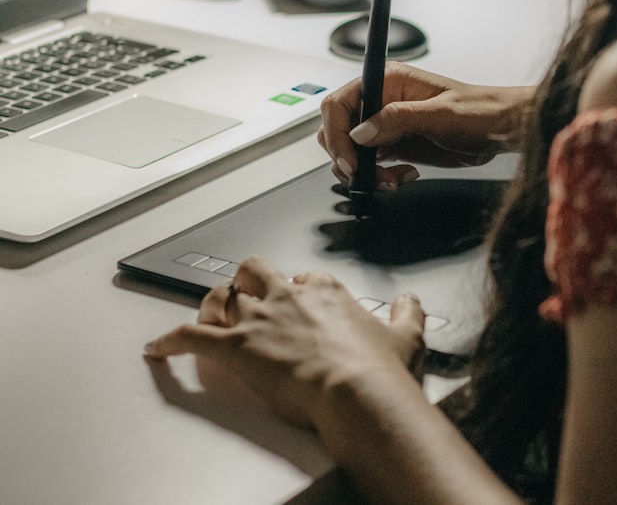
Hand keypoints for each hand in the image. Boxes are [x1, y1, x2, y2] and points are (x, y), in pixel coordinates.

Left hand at [144, 258, 425, 429]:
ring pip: (221, 297)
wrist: (357, 392)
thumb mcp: (407, 337)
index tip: (297, 296)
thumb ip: (408, 314)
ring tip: (206, 314)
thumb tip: (410, 301)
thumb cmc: (378, 370)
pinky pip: (190, 337)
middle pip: (255, 272)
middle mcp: (288, 298)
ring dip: (211, 305)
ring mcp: (259, 320)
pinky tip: (157, 347)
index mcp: (326, 293)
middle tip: (246, 293)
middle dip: (248, 280)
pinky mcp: (235, 348)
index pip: (302, 277)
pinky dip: (170, 341)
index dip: (296, 286)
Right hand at [318, 62, 533, 188]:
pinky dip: (378, 178)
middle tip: (367, 176)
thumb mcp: (439, 114)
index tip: (350, 160)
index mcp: (387, 81)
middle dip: (347, 157)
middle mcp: (381, 101)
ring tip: (391, 181)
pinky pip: (371, 165)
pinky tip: (402, 178)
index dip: (336, 133)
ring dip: (364, 172)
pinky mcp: (395, 146)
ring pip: (351, 151)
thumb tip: (360, 133)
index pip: (339, 103)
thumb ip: (396, 120)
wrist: (500, 130)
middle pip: (338, 129)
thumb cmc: (478, 111)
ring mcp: (387, 125)